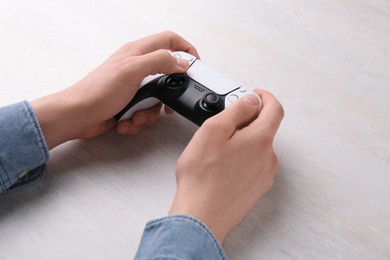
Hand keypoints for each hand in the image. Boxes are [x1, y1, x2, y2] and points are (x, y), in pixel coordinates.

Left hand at [31, 31, 198, 148]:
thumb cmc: (97, 91)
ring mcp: (133, 87)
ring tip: (135, 116)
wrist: (77, 116)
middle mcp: (137, 68)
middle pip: (167, 76)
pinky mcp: (129, 104)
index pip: (169, 40)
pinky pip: (145, 112)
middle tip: (166, 104)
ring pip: (157, 99)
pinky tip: (126, 121)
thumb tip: (181, 62)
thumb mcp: (132, 70)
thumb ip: (160, 61)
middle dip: (167, 95)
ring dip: (149, 113)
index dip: (186, 49)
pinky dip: (137, 120)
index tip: (196, 65)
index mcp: (138, 53)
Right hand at [169, 89, 283, 243]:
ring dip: (243, 141)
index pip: (275, 109)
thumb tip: (251, 100)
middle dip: (248, 121)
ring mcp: (263, 176)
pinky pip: (253, 165)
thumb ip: (237, 110)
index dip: (265, 97)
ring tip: (218, 150)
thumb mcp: (214, 130)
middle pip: (265, 129)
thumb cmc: (202, 178)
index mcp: (261, 140)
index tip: (254, 95)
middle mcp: (268, 158)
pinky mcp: (255, 189)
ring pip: (257, 148)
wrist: (201, 216)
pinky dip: (241, 159)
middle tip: (224, 124)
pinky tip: (221, 166)